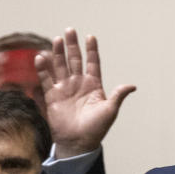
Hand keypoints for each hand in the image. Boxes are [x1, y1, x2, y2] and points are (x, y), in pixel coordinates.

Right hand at [35, 28, 135, 157]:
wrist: (78, 143)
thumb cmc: (96, 129)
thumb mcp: (110, 110)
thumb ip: (118, 95)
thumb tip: (132, 86)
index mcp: (93, 85)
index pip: (93, 63)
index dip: (92, 50)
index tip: (90, 37)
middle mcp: (78, 84)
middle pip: (74, 60)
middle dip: (72, 46)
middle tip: (69, 30)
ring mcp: (65, 89)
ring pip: (60, 66)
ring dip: (58, 53)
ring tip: (57, 40)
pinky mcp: (53, 96)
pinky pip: (47, 79)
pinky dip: (43, 69)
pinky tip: (41, 58)